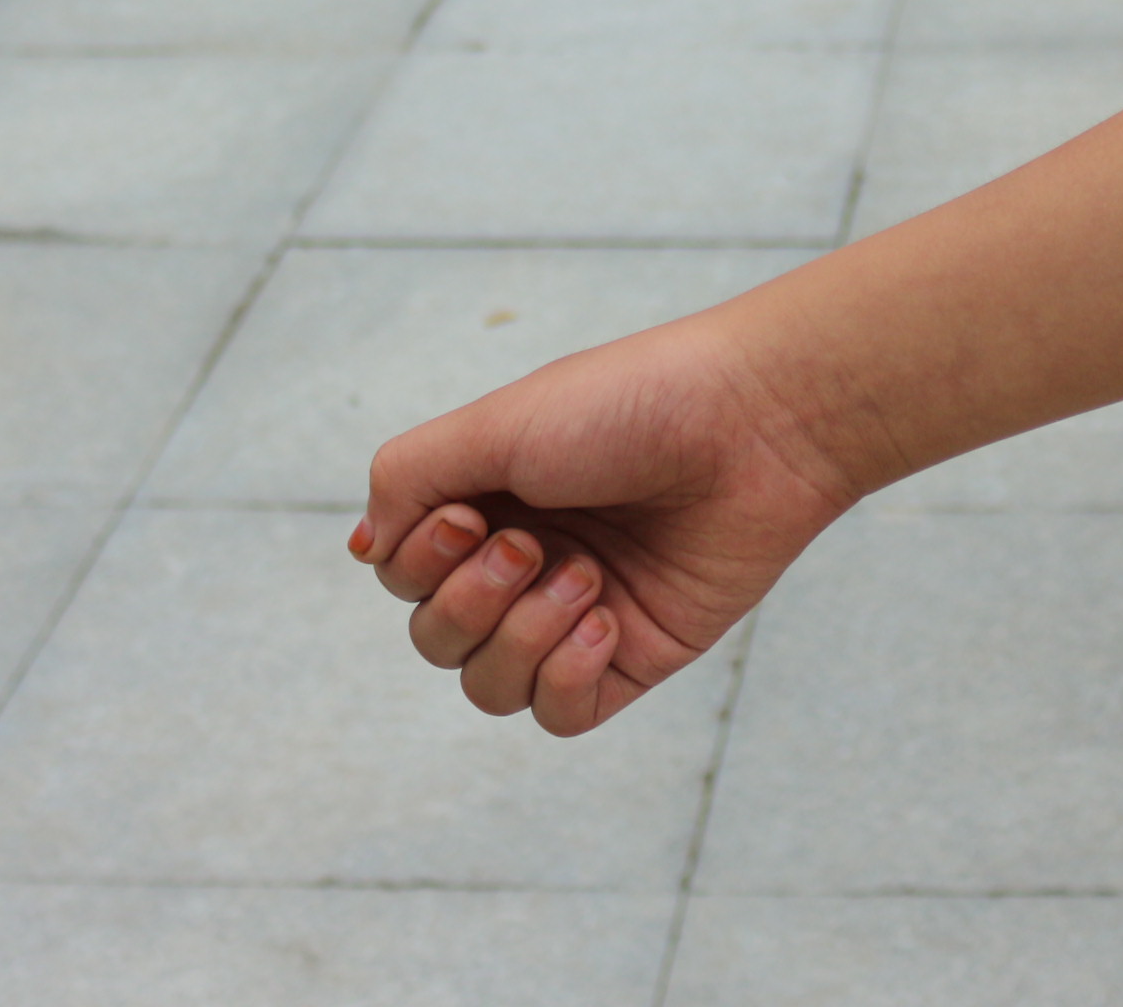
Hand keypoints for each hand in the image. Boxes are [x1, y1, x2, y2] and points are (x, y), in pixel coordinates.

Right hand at [355, 315, 859, 731]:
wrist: (754, 426)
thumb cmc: (628, 408)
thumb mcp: (493, 425)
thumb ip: (407, 481)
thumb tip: (368, 550)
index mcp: (489, 498)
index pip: (402, 574)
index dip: (420, 563)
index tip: (470, 515)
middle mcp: (527, 558)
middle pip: (436, 638)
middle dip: (469, 601)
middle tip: (531, 544)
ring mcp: (578, 613)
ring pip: (488, 686)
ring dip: (520, 637)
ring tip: (583, 578)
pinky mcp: (634, 655)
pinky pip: (558, 715)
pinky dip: (564, 677)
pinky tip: (605, 622)